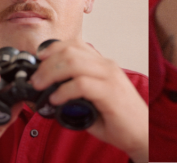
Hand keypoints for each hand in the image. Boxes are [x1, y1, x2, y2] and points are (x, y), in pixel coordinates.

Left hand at [30, 40, 147, 162]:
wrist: (141, 132)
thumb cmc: (117, 118)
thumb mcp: (93, 98)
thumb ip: (75, 91)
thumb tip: (48, 93)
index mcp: (103, 65)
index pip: (75, 44)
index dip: (52, 49)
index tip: (37, 61)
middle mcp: (107, 66)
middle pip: (70, 51)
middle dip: (46, 64)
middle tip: (35, 80)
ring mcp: (110, 77)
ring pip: (74, 63)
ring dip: (51, 74)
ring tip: (41, 87)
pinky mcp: (110, 92)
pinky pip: (81, 84)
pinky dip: (63, 91)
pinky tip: (56, 100)